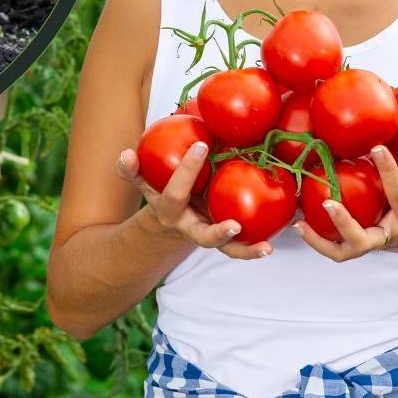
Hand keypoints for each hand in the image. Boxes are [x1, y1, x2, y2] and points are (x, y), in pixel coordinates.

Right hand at [117, 141, 272, 259]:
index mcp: (169, 211)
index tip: (201, 146)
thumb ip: (133, 170)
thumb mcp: (145, 182)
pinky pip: (239, 247)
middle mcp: (189, 228)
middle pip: (203, 237)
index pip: (175, 192)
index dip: (186, 170)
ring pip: (226, 250)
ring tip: (265, 249)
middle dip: (218, 233)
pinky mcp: (225, 239)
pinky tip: (271, 243)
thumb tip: (125, 154)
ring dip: (245, 250)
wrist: (169, 222)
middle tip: (235, 225)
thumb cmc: (162, 192)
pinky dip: (254, 249)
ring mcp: (208, 235)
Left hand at [293, 127, 397, 264]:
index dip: (389, 172)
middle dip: (346, 223)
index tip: (377, 147)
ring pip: (347, 251)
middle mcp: (392, 235)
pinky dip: (319, 242)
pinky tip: (301, 224)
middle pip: (365, 240)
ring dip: (322, 240)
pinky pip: (339, 250)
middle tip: (329, 201)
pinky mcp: (366, 246)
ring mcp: (377, 244)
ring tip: (301, 222)